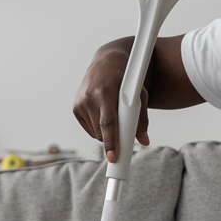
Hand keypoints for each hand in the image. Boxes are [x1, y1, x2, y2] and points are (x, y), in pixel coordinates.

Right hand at [72, 39, 149, 162]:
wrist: (106, 63)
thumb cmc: (126, 80)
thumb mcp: (140, 94)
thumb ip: (142, 119)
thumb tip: (144, 141)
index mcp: (105, 92)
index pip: (107, 123)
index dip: (111, 142)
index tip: (114, 157)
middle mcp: (89, 97)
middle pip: (101, 132)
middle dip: (113, 141)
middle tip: (124, 138)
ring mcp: (80, 102)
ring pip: (95, 133)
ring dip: (107, 134)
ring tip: (114, 117)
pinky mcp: (75, 107)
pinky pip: (89, 129)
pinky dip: (99, 130)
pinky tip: (104, 116)